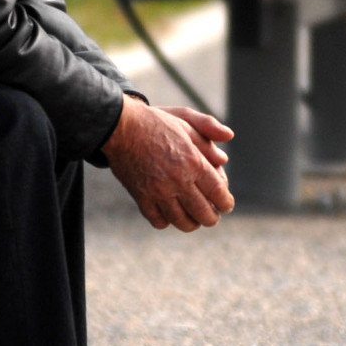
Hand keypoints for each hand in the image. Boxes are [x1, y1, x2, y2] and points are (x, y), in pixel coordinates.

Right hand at [100, 96, 235, 231]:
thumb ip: (209, 136)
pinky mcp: (141, 197)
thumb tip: (225, 159)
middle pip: (204, 214)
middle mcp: (179, 180)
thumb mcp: (185, 121)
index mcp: (194, 162)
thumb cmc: (155, 122)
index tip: (225, 205)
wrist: (119, 126)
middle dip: (212, 218)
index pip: (220, 194)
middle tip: (211, 215)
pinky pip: (159, 221)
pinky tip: (168, 213)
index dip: (226, 203)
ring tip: (192, 218)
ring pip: (183, 222)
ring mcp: (159, 191)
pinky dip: (166, 221)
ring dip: (191, 223)